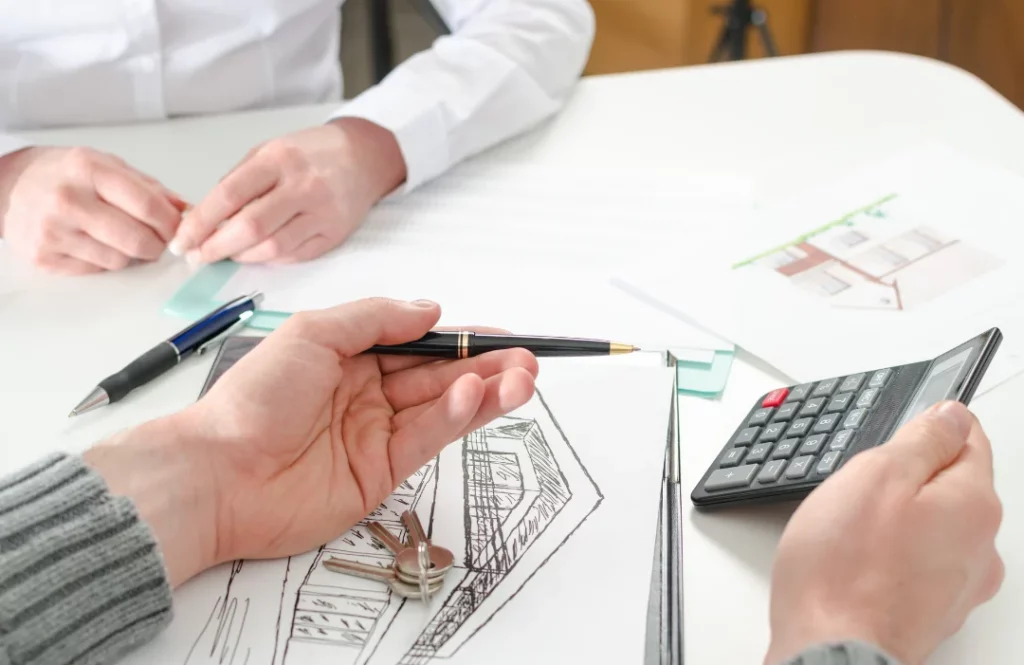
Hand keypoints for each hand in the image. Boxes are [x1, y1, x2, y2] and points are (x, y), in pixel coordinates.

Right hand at [0, 146, 186, 273]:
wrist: (9, 187)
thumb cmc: (63, 174)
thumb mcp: (106, 165)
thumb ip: (148, 187)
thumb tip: (184, 210)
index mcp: (88, 170)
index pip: (146, 204)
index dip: (171, 223)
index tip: (178, 228)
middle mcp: (68, 200)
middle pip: (137, 239)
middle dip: (158, 244)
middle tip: (158, 240)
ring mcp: (53, 231)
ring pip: (120, 260)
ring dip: (131, 254)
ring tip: (121, 237)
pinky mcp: (44, 257)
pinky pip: (97, 270)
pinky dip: (106, 261)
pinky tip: (97, 244)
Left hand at [84, 298, 536, 587]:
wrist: (219, 474)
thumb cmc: (254, 397)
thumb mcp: (312, 334)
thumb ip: (375, 319)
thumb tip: (430, 309)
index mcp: (349, 356)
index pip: (419, 343)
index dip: (463, 339)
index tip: (503, 334)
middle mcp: (368, 393)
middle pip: (440, 375)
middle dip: (486, 366)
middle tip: (529, 360)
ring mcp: (376, 434)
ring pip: (442, 408)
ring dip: (484, 392)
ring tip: (523, 379)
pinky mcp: (381, 473)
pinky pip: (426, 438)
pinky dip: (455, 418)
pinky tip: (475, 398)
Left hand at [169, 117, 405, 264]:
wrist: (364, 158)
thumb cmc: (311, 153)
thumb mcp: (269, 150)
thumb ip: (238, 180)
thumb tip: (204, 217)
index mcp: (279, 159)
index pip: (229, 196)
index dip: (199, 223)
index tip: (181, 240)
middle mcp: (302, 186)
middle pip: (250, 227)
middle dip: (215, 247)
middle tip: (196, 257)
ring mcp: (322, 213)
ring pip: (272, 248)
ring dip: (241, 256)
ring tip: (226, 254)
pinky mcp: (334, 234)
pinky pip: (294, 256)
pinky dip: (269, 259)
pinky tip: (257, 252)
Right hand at [763, 401, 1003, 664]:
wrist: (831, 652)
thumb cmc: (844, 571)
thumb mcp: (876, 475)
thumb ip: (921, 440)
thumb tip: (950, 416)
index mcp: (973, 505)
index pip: (970, 440)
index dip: (932, 426)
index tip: (900, 433)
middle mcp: (979, 548)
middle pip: (949, 488)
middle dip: (907, 480)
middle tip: (859, 490)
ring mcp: (957, 587)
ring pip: (930, 529)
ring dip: (897, 523)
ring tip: (851, 534)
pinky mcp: (930, 614)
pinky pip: (915, 566)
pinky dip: (889, 559)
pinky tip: (855, 565)